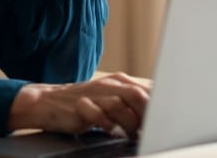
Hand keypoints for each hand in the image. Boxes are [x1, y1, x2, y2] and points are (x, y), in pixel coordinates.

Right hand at [8, 73, 150, 136]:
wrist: (49, 102)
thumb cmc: (86, 104)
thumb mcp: (113, 99)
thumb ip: (135, 104)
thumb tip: (161, 114)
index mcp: (121, 81)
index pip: (148, 89)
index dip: (160, 104)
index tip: (167, 120)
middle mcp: (110, 85)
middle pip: (137, 95)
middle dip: (148, 114)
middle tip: (153, 131)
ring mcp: (94, 94)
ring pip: (119, 104)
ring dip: (129, 122)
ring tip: (132, 135)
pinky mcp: (80, 106)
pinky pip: (96, 114)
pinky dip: (106, 123)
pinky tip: (110, 130)